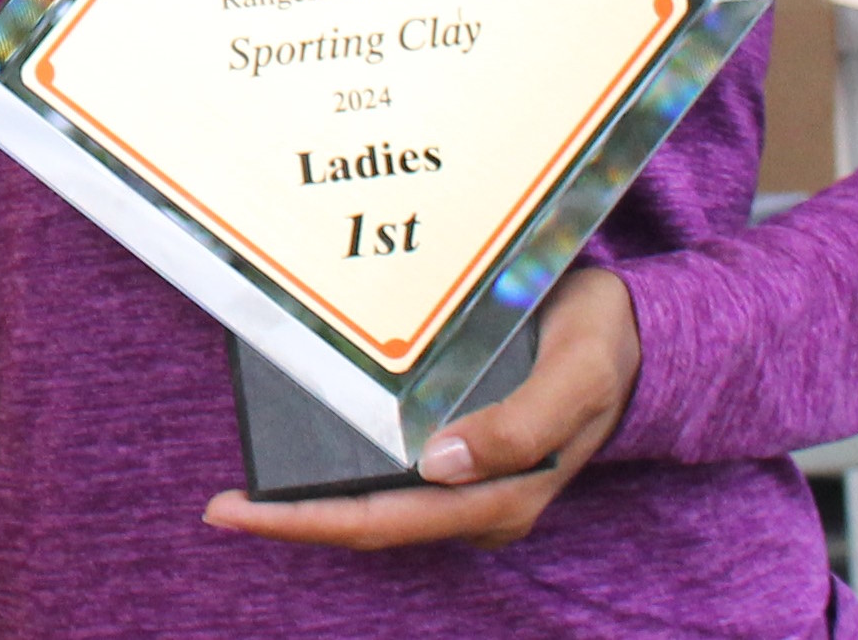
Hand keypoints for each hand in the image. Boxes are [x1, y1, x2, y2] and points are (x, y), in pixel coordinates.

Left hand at [205, 266, 637, 551]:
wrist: (635, 335)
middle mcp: (475, 498)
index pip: (383, 523)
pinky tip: (309, 436)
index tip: (238, 510)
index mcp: (499, 496)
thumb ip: (520, 427)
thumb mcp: (575, 380)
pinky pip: (392, 468)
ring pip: (375, 500)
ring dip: (314, 498)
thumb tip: (439, 465)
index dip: (306, 521)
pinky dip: (345, 461)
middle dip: (292, 518)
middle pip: (368, 522)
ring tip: (249, 478)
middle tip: (221, 504)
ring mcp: (467, 478)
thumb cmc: (601, 352)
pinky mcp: (462, 446)